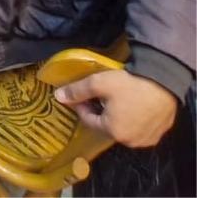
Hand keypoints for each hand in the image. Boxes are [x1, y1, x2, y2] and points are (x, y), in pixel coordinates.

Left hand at [55, 70, 178, 147]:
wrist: (164, 81)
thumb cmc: (129, 84)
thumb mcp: (98, 84)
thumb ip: (76, 91)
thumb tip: (57, 97)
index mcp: (113, 131)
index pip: (88, 120)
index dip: (80, 105)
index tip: (79, 94)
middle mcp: (130, 141)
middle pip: (105, 125)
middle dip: (98, 111)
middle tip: (98, 95)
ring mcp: (146, 139)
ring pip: (123, 128)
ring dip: (115, 115)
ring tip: (114, 98)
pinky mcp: (158, 133)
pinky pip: (138, 128)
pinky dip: (132, 119)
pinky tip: (131, 104)